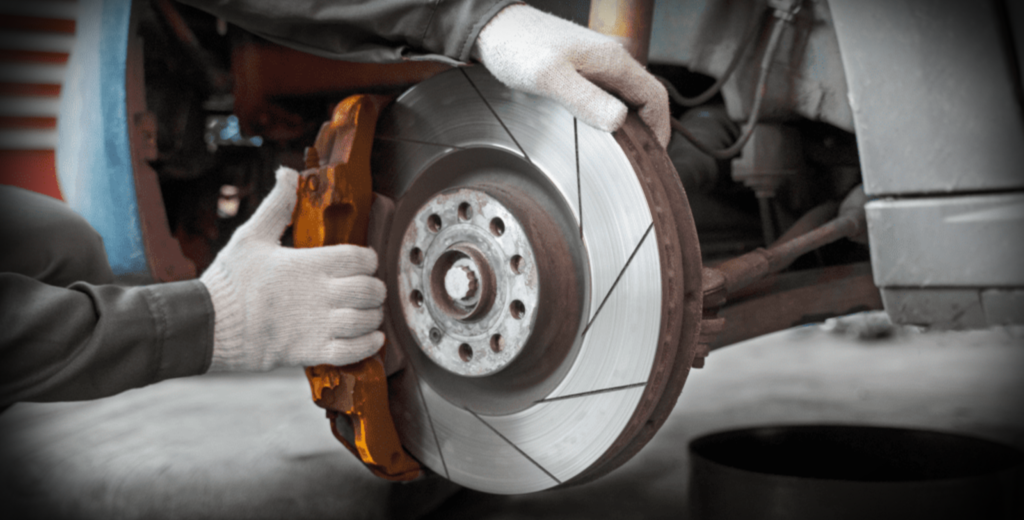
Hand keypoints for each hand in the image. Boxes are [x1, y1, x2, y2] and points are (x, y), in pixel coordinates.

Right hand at [200, 167, 384, 371]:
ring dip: (373, 315)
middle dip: (375, 287)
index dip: (368, 259)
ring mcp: (316, 325)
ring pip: (366, 319)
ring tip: (368, 311)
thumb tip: (287, 173)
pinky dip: (368, 344)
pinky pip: (353, 350)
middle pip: (370, 289)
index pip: (360, 257)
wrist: (207, 327)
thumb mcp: (250, 236)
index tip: (363, 262)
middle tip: (368, 288)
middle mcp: (318, 294)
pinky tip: (371, 337)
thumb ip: (277, 205)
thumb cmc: (229, 282)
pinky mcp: (311, 351)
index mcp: (308, 264)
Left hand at [472, 3, 669, 146]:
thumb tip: (619, 121)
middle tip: (638, 163)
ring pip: (626, 99)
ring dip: (629, 126)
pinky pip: (607, 96)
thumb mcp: (549, 78)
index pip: (656, 97)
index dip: (660, 130)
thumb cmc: (517, 47)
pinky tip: (596, 133)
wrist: (494, 28)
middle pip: (644, 100)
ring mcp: (596, 65)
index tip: (653, 157)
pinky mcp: (581, 70)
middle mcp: (610, 60)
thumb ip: (584, 99)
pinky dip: (610, 117)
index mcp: (613, 61)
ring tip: (620, 154)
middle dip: (648, 132)